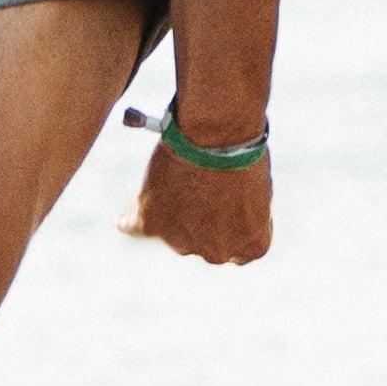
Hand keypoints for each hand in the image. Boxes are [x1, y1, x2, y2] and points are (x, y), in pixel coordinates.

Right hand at [126, 139, 272, 266]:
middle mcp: (219, 253)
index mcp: (253, 244)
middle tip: (195, 192)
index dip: (230, 227)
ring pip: (172, 234)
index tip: (224, 210)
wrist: (217, 132)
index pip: (239, 250)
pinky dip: (131, 218)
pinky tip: (129, 211)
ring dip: (171, 216)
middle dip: (201, 223)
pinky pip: (134, 226)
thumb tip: (222, 210)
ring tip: (172, 180)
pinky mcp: (152, 224)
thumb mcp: (256, 187)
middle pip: (206, 244)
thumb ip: (241, 209)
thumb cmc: (244, 149)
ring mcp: (184, 242)